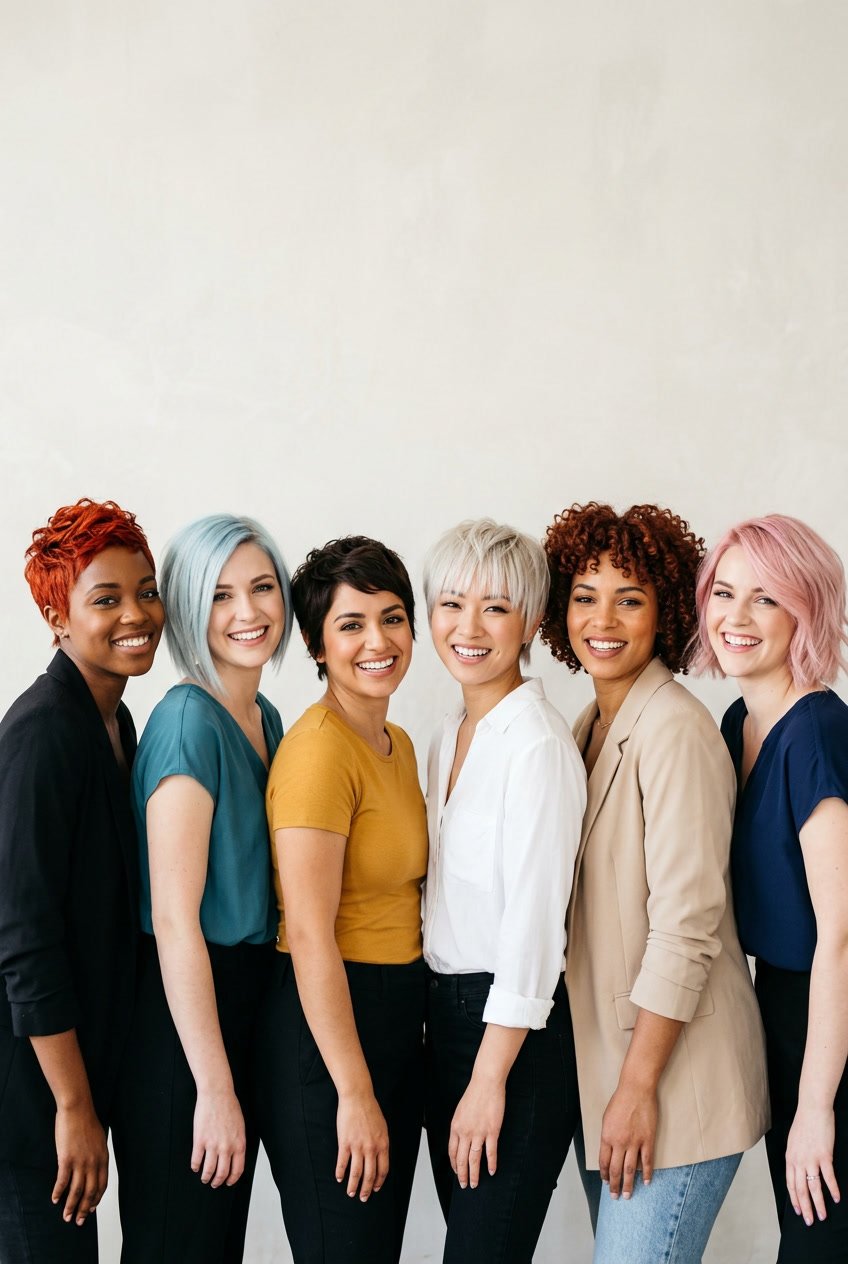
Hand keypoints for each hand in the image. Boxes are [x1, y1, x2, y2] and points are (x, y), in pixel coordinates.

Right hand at [52, 1102, 108, 1224]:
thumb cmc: (87, 1121)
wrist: (77, 1109)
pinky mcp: (66, 1159)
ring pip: (77, 1191)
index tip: (91, 1209)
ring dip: (71, 1206)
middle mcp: (93, 1163)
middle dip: (84, 1209)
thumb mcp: (99, 1140)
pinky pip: (63, 1181)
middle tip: (79, 1221)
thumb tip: (95, 1166)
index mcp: (103, 1158)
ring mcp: (80, 1162)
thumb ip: (98, 1155)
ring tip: (66, 1217)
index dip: (96, 1199)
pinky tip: (54, 1199)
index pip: (102, 1185)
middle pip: (90, 1192)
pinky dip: (58, 1192)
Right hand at [191, 1089, 245, 1187]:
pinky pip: (196, 1159)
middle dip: (217, 1181)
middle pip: (222, 1173)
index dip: (232, 1179)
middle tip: (214, 1183)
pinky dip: (195, 1166)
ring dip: (205, 1177)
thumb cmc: (229, 1106)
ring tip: (204, 1178)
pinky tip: (195, 1166)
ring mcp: (213, 1144)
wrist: (217, 1094)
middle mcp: (227, 1147)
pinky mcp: (200, 1140)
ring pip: (208, 1170)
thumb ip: (238, 1142)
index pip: (237, 1169)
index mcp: (239, 1144)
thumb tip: (235, 1156)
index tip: (228, 1182)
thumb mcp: (240, 1126)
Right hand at [336, 1090, 388, 1200]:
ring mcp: (358, 1146)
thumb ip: (381, 1143)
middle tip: (363, 1197)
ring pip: (356, 1172)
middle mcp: (371, 1148)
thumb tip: (380, 1156)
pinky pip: (343, 1162)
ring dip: (353, 1185)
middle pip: (370, 1174)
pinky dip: (340, 1172)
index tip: (375, 1188)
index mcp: (383, 1144)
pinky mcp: (345, 1142)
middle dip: (366, 1189)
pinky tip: (339, 1178)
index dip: (379, 1181)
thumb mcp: (382, 1128)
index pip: (383, 1169)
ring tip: (351, 1193)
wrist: (358, 1097)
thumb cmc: (370, 1110)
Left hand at [449, 1076, 505, 1189]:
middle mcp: (465, 1132)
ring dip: (474, 1174)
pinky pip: (490, 1152)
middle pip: (461, 1159)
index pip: (452, 1152)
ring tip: (475, 1184)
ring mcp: (479, 1132)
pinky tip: (491, 1171)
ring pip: (474, 1159)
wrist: (486, 1083)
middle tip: (465, 1184)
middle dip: (462, 1175)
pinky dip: (491, 1163)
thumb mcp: (460, 1111)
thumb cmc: (474, 1094)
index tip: (456, 1172)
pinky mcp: (492, 1131)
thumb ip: (460, 1126)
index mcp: (456, 1127)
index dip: (454, 1165)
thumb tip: (461, 1138)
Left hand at [599, 1083, 656, 1198]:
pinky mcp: (647, 1140)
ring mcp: (634, 1142)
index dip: (604, 1174)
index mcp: (607, 1136)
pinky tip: (646, 1182)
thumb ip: (608, 1136)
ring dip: (629, 1184)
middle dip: (615, 1185)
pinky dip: (647, 1173)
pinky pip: (647, 1161)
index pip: (603, 1162)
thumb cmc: (620, 1101)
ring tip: (629, 1195)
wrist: (636, 1089)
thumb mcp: (607, 1118)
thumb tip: (609, 1150)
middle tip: (616, 1197)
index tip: (606, 1182)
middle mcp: (619, 1142)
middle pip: (616, 1169)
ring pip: (630, 1169)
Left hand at [786, 1104, 839, 1225]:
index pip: (790, 1184)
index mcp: (790, 1158)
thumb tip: (797, 1168)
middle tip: (809, 1221)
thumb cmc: (804, 1123)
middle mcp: (798, 1161)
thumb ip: (795, 1156)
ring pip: (813, 1188)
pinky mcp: (824, 1156)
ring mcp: (811, 1159)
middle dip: (805, 1208)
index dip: (794, 1199)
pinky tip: (837, 1198)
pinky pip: (828, 1177)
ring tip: (822, 1216)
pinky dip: (833, 1190)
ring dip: (818, 1204)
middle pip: (800, 1190)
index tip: (798, 1211)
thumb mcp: (793, 1141)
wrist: (812, 1109)